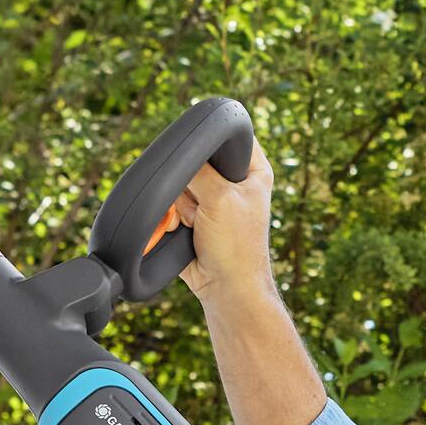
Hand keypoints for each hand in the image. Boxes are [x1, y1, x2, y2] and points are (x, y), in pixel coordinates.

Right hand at [172, 142, 276, 314]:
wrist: (224, 287)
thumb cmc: (235, 247)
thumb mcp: (220, 198)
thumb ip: (199, 169)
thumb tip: (178, 152)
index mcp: (253, 169)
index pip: (230, 137)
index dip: (212, 143)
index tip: (206, 165)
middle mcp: (234, 180)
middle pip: (197, 160)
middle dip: (192, 183)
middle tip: (203, 204)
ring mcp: (213, 198)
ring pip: (181, 182)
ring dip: (183, 204)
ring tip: (198, 223)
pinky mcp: (194, 215)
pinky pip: (172, 202)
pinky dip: (175, 215)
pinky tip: (187, 229)